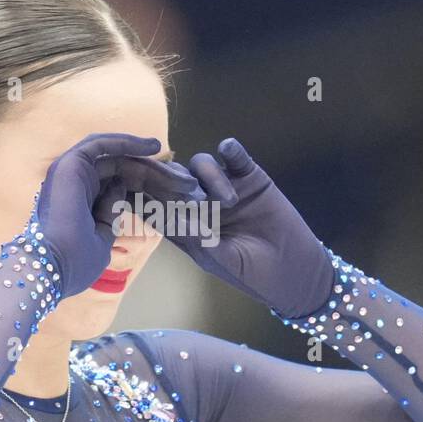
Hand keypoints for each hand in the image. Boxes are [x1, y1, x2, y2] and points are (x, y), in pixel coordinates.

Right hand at [32, 133, 199, 295]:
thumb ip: (110, 215)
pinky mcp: (71, 163)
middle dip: (159, 178)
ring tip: (179, 172)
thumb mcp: (102, 238)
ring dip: (149, 163)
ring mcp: (71, 170)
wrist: (55, 268)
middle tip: (189, 185)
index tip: (180, 195)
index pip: (121, 186)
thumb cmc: (75, 264)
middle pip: (124, 170)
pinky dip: (127, 142)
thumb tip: (122, 194)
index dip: (152, 189)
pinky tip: (153, 147)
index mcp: (81, 202)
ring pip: (118, 158)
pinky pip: (103, 145)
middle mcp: (75, 183)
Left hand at [159, 137, 334, 319]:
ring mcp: (223, 186)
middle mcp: (199, 201)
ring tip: (229, 201)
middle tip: (178, 186)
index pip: (158, 206)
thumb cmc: (251, 272)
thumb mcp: (222, 259)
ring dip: (210, 177)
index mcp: (185, 224)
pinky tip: (230, 149)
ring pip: (202, 166)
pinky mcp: (249, 176)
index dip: (144, 197)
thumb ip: (199, 239)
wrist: (291, 268)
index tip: (130, 190)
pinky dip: (232, 151)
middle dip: (172, 177)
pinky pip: (236, 158)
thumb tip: (174, 218)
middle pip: (175, 179)